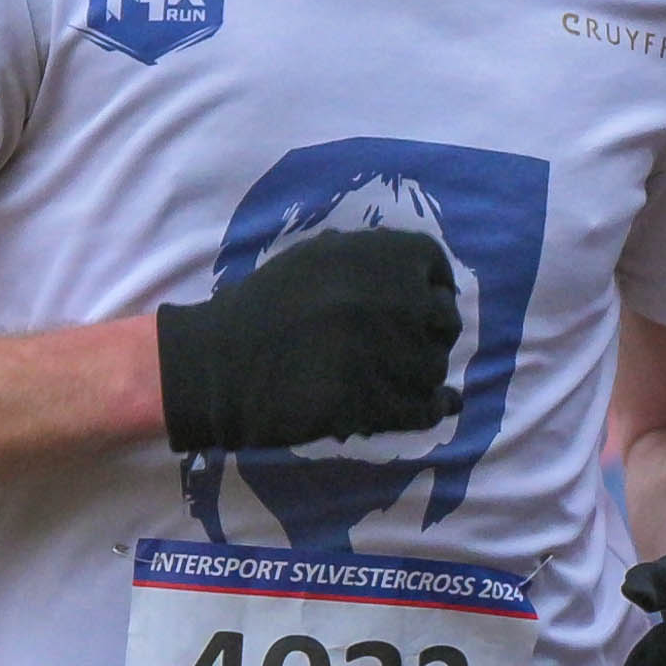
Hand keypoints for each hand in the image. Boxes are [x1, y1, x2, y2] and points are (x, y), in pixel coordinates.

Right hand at [156, 222, 462, 454]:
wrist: (220, 363)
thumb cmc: (261, 307)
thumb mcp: (315, 258)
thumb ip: (367, 260)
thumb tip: (413, 276)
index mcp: (381, 255)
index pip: (436, 270)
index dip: (432, 290)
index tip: (417, 307)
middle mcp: (397, 298)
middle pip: (445, 321)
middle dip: (431, 334)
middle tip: (406, 347)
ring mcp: (392, 353)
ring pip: (435, 368)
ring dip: (422, 375)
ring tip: (398, 379)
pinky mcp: (380, 403)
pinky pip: (427, 409)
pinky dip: (432, 409)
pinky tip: (429, 407)